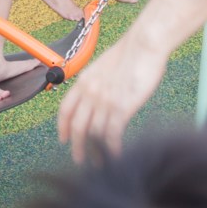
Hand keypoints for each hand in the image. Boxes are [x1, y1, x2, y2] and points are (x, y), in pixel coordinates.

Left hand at [58, 36, 168, 162]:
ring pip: (93, 133)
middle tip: (80, 160)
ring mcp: (104, 100)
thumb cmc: (128, 55)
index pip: (66, 109)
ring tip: (100, 162)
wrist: (143, 45)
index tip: (63, 140)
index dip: (63, 127)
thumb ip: (96, 84)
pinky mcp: (121, 106)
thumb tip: (96, 99)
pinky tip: (116, 155)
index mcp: (83, 81)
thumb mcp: (103, 68)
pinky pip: (112, 133)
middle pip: (77, 125)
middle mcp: (90, 92)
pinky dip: (112, 148)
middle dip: (77, 145)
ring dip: (96, 151)